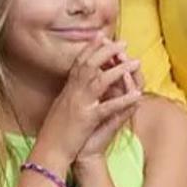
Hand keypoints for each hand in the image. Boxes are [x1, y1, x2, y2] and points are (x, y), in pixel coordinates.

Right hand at [36, 39, 141, 165]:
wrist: (48, 151)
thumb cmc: (54, 132)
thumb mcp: (61, 108)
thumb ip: (70, 94)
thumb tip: (76, 85)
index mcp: (67, 89)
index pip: (80, 62)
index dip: (91, 48)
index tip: (101, 36)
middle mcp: (72, 92)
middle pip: (90, 64)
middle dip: (107, 51)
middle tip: (123, 43)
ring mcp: (79, 104)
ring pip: (100, 80)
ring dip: (119, 69)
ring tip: (135, 62)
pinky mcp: (87, 119)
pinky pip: (108, 107)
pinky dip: (123, 100)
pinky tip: (137, 95)